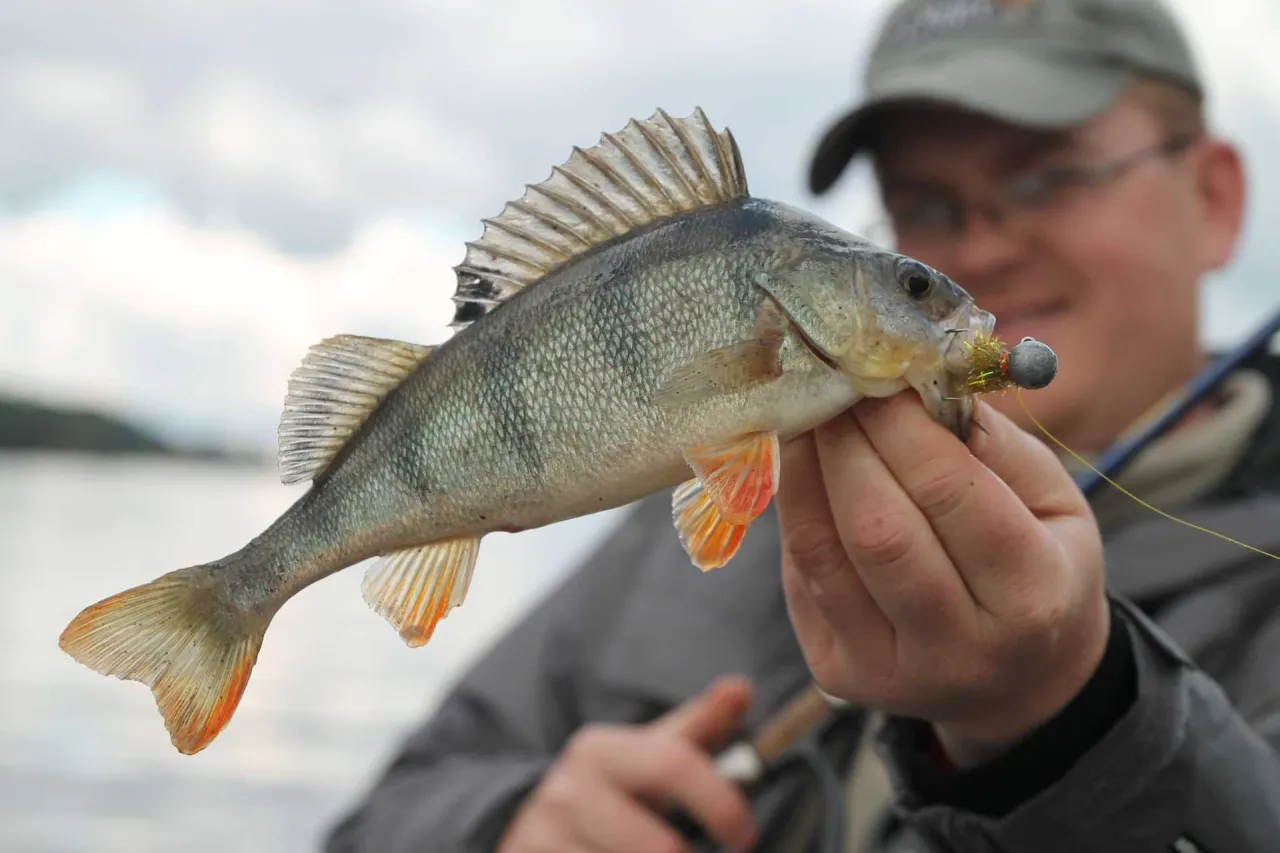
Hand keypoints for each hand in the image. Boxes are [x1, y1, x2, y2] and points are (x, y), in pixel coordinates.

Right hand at [497, 675, 758, 852]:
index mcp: (599, 751)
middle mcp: (567, 794)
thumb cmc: (611, 790)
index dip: (722, 804)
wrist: (530, 826)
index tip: (743, 834)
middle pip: (662, 848)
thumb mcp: (648, 754)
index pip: (674, 765)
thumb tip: (740, 687)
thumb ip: (700, 725)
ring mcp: (545, 841)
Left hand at [776, 393, 1108, 766]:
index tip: (877, 373)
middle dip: (847, 443)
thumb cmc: (1040, 571)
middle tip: (834, 386)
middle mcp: (958, 648)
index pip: (951, 495)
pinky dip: (796, 510)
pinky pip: (799, 573)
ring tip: (808, 417)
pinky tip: (805, 469)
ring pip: (823, 552)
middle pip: (879, 528)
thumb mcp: (1056, 505)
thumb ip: (996, 446)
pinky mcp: (835, 671)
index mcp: (1031, 600)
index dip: (902, 427)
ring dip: (805, 471)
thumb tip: (922, 383)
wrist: (1016, 684)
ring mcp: (887, 670)